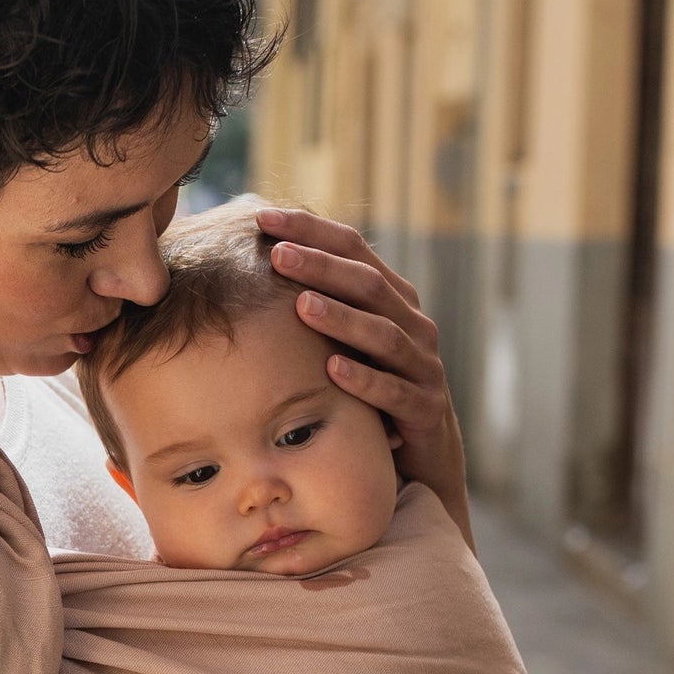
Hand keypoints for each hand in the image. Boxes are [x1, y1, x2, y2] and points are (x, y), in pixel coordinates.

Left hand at [255, 207, 473, 550]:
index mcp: (392, 298)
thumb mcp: (344, 342)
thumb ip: (314, 305)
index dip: (312, 231)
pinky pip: (393, 391)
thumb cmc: (367, 390)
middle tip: (277, 255)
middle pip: (368, 284)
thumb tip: (248, 264)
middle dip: (321, 267)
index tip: (263, 219)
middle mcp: (412, 323)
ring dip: (341, 317)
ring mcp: (423, 365)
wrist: (422, 454)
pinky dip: (363, 379)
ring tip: (301, 305)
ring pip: (383, 333)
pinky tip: (331, 369)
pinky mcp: (426, 408)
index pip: (354, 249)